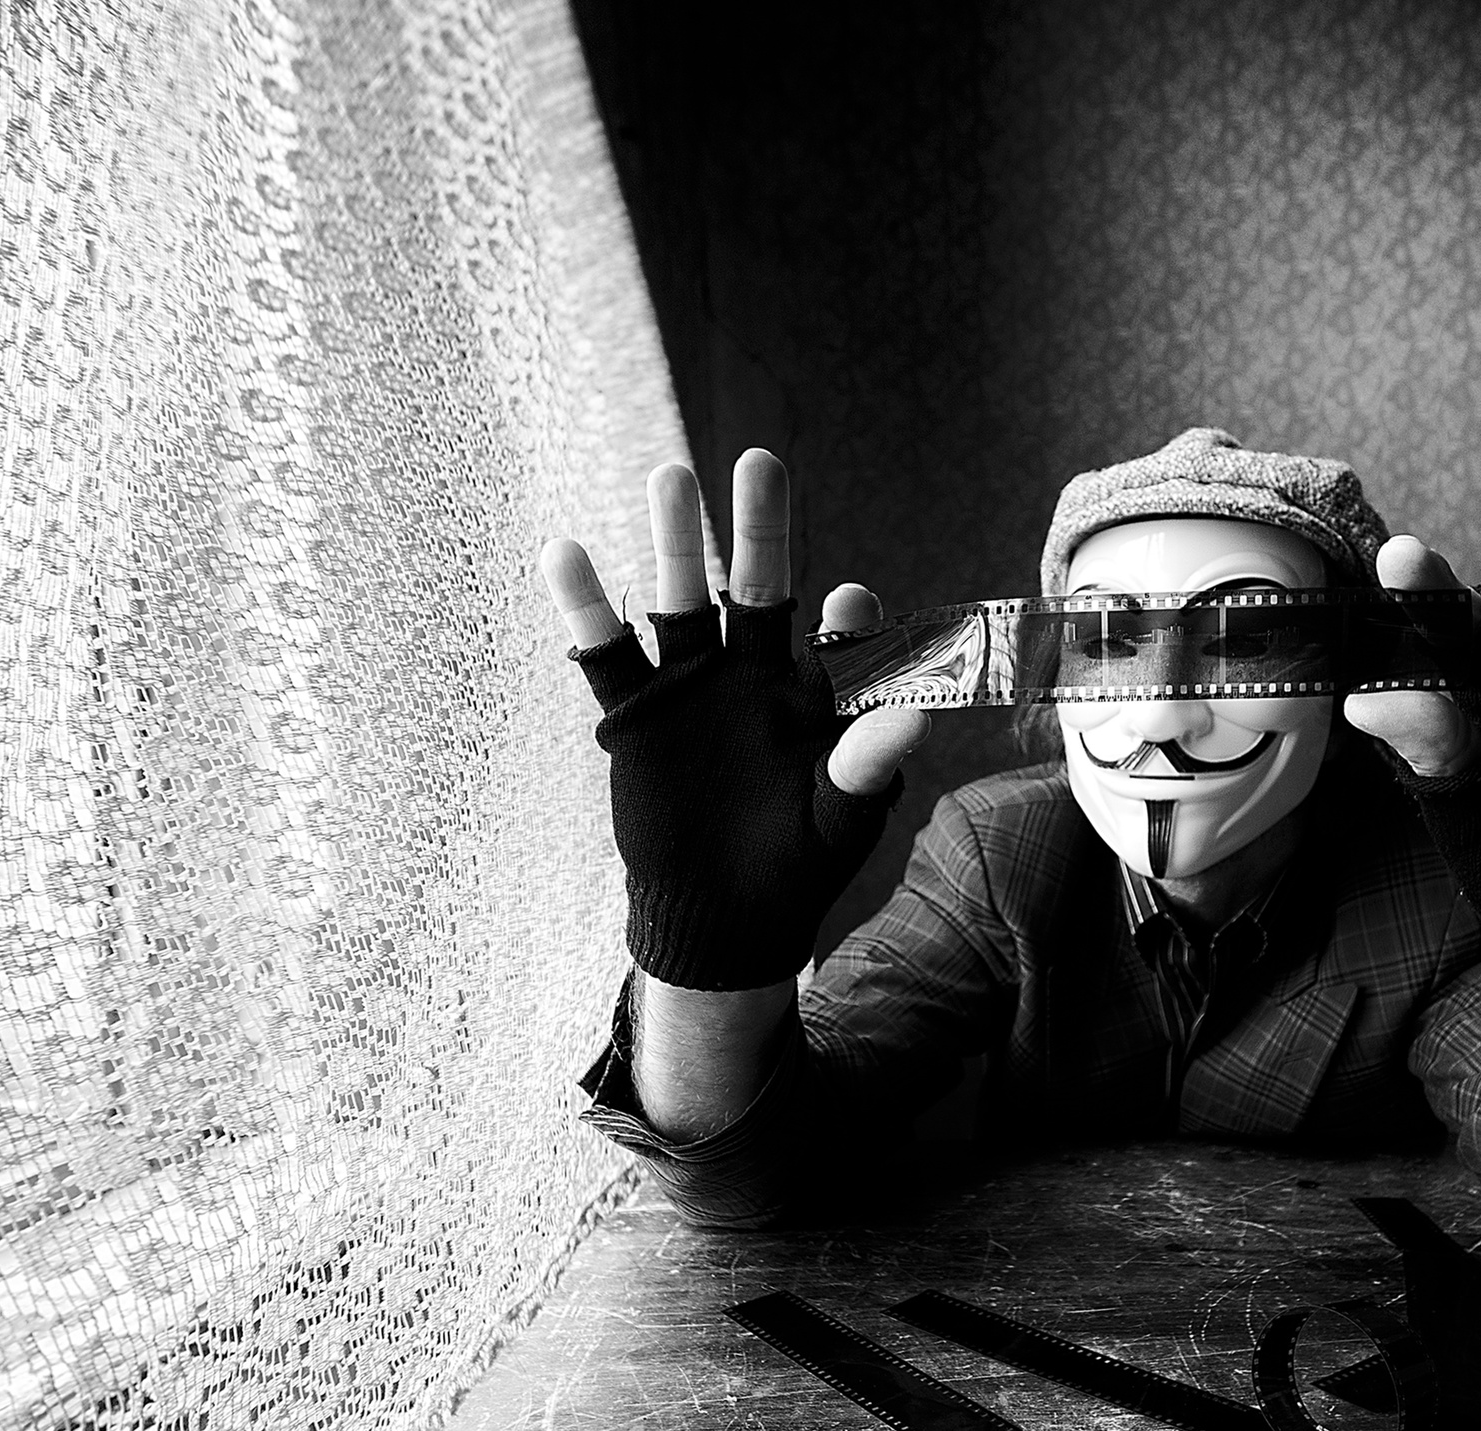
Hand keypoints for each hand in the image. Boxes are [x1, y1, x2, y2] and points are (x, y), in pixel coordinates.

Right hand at [538, 449, 929, 991]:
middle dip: (760, 530)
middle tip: (761, 463)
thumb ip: (868, 766)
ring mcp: (693, 687)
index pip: (840, 638)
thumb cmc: (798, 865)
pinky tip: (565, 552)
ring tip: (671, 477)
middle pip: (759, 587)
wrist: (722, 917)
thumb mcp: (840, 821)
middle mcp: (754, 673)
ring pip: (681, 602)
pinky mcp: (636, 715)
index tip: (852, 603)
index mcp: (815, 693)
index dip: (849, 619)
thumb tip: (915, 713)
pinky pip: (607, 654)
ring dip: (676, 544)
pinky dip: (587, 608)